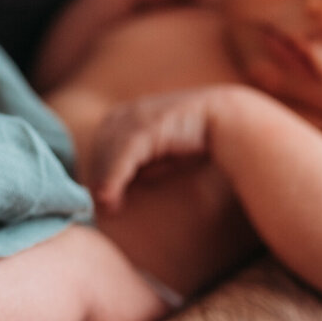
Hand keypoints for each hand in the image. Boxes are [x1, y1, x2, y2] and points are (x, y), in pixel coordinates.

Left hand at [87, 88, 217, 209]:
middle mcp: (125, 113)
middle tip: (102, 208)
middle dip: (99, 178)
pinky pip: (123, 156)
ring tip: (106, 207)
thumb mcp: (157, 156)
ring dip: (105, 183)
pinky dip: (114, 178)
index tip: (99, 196)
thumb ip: (137, 168)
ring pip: (109, 154)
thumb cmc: (191, 140)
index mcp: (123, 116)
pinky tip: (110, 198)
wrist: (223, 120)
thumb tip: (114, 192)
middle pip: (100, 149)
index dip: (99, 172)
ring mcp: (135, 117)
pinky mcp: (147, 126)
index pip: (100, 146)